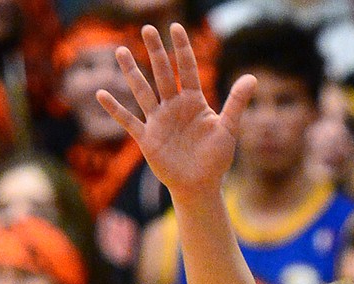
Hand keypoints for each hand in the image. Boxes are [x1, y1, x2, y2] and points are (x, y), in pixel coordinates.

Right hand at [97, 23, 255, 198]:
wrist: (200, 187)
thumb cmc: (215, 159)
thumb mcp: (228, 129)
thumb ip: (236, 103)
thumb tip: (252, 77)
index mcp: (193, 102)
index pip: (186, 69)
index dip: (182, 48)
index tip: (175, 27)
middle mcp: (173, 106)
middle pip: (162, 73)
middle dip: (155, 51)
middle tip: (147, 28)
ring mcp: (158, 121)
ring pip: (142, 91)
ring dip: (131, 72)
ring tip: (121, 50)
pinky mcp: (147, 138)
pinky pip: (128, 121)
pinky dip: (115, 109)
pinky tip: (102, 94)